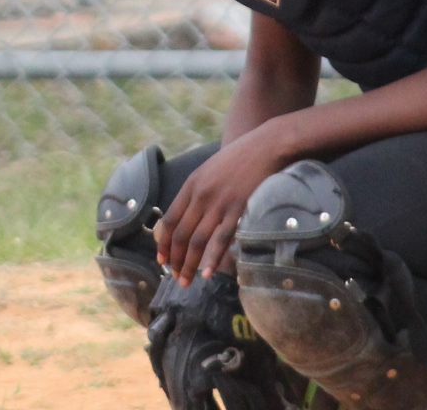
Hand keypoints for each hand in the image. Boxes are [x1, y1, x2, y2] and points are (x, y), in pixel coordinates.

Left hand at [155, 125, 295, 285]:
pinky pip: (221, 238)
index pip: (169, 220)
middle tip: (175, 277)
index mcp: (191, 186)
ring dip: (189, 263)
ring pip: (197, 239)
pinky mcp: (238, 208)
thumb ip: (200, 192)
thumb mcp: (211, 171)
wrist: (265, 145)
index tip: (161, 260)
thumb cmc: (240, 159)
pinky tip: (207, 272)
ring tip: (186, 280)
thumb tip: (192, 215)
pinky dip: (211, 257)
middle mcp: (200, 195)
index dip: (163, 242)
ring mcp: (218, 203)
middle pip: (180, 233)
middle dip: (175, 258)